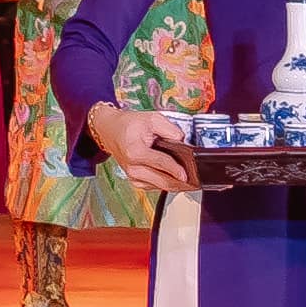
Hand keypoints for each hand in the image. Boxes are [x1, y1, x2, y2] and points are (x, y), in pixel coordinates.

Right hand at [84, 101, 198, 195]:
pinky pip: (154, 187)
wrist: (110, 130)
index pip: (161, 163)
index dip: (177, 170)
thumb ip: (170, 129)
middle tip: (195, 182)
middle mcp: (132, 167)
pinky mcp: (134, 180)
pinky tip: (174, 181)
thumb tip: (183, 142)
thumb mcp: (151, 118)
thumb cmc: (129, 124)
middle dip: (181, 183)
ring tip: (190, 183)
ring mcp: (132, 175)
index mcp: (135, 151)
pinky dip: (165, 185)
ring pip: (160, 187)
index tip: (188, 175)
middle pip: (162, 181)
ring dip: (176, 186)